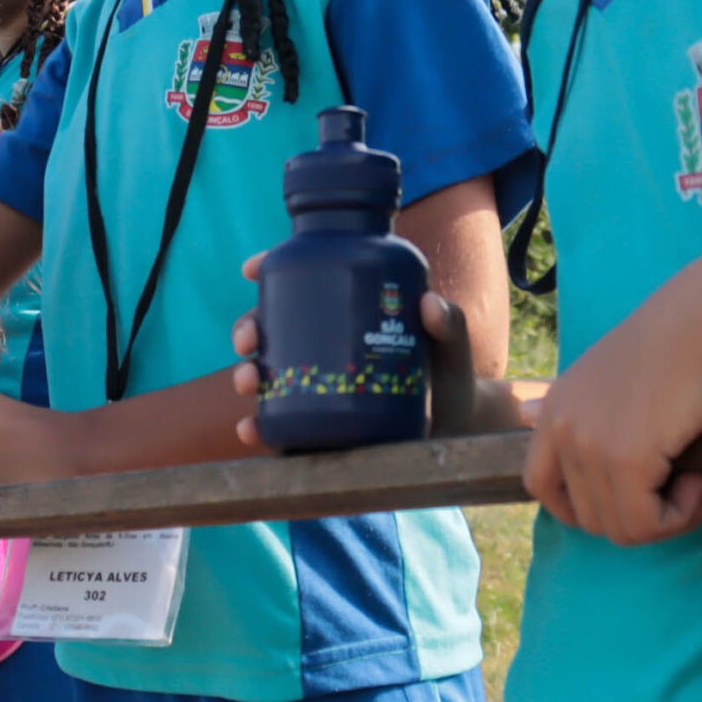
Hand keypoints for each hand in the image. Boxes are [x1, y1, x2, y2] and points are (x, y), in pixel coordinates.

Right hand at [227, 251, 487, 445]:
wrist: (456, 432)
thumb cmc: (450, 377)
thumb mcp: (451, 346)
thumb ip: (449, 325)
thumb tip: (430, 304)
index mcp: (346, 310)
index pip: (303, 281)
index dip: (271, 269)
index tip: (252, 268)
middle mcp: (323, 344)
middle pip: (272, 325)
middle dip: (248, 326)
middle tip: (249, 339)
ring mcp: (316, 385)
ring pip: (266, 372)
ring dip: (246, 374)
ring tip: (248, 381)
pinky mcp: (318, 424)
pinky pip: (279, 424)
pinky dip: (258, 426)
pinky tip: (251, 429)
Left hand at [523, 245, 701, 544]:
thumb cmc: (674, 347)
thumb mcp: (612, 382)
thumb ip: (587, 418)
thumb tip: (549, 437)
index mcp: (553, 411)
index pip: (540, 488)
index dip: (585, 507)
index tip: (634, 496)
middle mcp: (559, 429)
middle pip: (588, 518)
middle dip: (641, 516)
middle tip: (687, 485)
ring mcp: (588, 445)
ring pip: (623, 528)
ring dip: (670, 516)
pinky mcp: (625, 458)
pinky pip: (648, 523)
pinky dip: (684, 514)